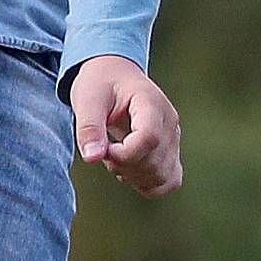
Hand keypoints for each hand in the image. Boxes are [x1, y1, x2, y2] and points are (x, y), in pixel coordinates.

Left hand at [68, 56, 182, 199]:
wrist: (114, 76)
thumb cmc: (101, 84)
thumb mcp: (87, 99)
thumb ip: (89, 127)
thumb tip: (92, 157)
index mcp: (151, 104)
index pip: (149, 139)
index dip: (123, 154)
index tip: (104, 148)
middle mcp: (169, 123)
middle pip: (154, 163)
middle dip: (122, 166)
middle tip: (104, 150)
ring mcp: (173, 139)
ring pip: (162, 177)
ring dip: (133, 177)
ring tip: (116, 157)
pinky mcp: (171, 152)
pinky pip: (170, 181)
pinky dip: (147, 184)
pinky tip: (128, 169)